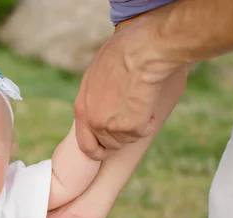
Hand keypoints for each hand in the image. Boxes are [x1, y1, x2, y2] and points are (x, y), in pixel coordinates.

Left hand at [73, 19, 176, 159]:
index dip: (98, 149)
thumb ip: (94, 93)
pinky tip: (150, 105)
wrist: (142, 53)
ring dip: (136, 128)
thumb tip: (98, 99)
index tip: (108, 147)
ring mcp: (112, 126)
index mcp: (82, 108)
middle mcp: (94, 121)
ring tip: (142, 106)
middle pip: (108, 145)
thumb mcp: (96, 72)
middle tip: (132, 126)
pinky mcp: (132, 127)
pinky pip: (144, 132)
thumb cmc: (122, 52)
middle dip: (121, 139)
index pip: (84, 143)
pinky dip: (150, 122)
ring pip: (127, 139)